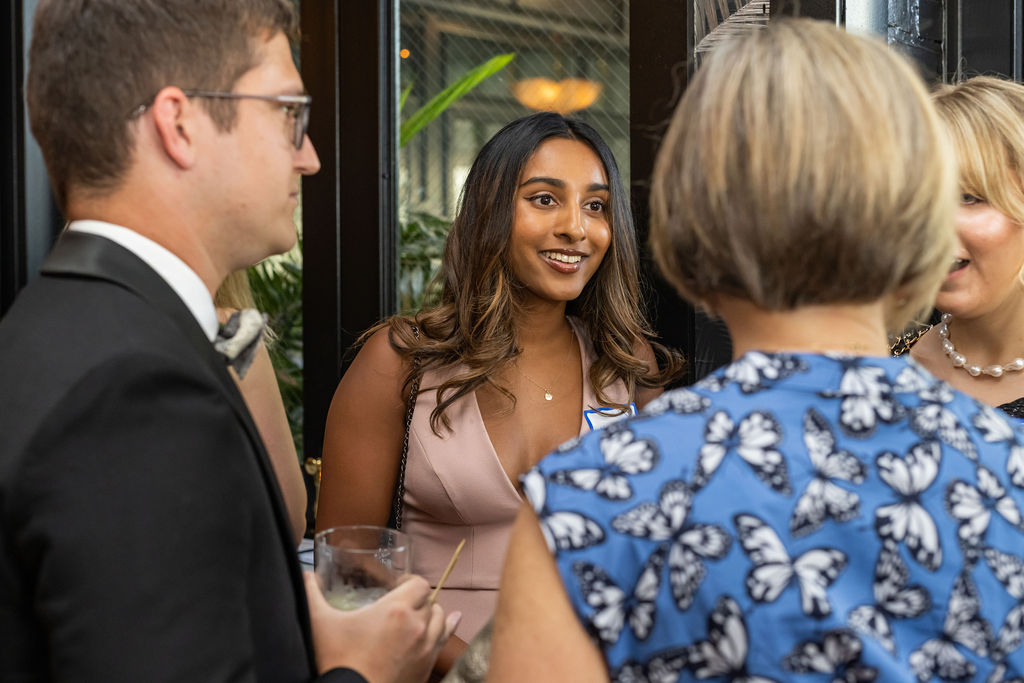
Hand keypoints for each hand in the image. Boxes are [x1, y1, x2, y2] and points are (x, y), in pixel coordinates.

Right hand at [304, 571, 460, 682]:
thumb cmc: (336, 661)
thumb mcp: (319, 623)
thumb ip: (310, 593)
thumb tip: (304, 574)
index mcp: (397, 609)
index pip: (419, 583)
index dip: (409, 582)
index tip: (397, 587)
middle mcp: (418, 626)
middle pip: (430, 600)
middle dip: (417, 599)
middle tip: (401, 604)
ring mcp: (426, 649)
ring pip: (440, 619)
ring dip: (431, 614)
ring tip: (416, 617)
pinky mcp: (427, 669)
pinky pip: (446, 641)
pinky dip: (447, 629)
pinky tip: (451, 621)